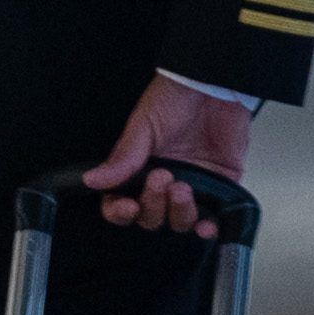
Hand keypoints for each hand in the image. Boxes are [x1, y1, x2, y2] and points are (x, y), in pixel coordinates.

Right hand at [79, 75, 253, 237]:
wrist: (215, 85)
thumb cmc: (178, 97)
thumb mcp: (144, 125)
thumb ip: (123, 158)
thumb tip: (94, 180)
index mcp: (138, 170)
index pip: (121, 203)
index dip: (121, 212)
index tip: (127, 206)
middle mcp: (163, 184)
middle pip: (150, 218)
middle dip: (153, 206)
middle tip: (160, 178)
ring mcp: (192, 188)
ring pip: (179, 222)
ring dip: (179, 213)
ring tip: (182, 188)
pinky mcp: (219, 189)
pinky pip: (213, 220)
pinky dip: (208, 229)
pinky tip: (205, 226)